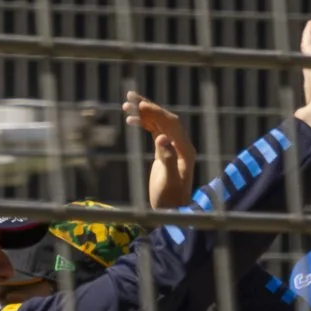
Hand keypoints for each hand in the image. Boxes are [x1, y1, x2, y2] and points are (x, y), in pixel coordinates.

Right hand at [123, 91, 195, 212]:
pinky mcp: (164, 152)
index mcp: (185, 150)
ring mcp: (173, 148)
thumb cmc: (170, 200)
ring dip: (143, 113)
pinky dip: (143, 124)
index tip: (140, 105)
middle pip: (165, 120)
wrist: (171, 213)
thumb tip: (161, 138)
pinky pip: (154, 131)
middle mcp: (181, 146)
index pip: (172, 124)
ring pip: (158, 124)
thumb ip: (167, 159)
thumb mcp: (168, 181)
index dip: (157, 113)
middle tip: (130, 97)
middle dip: (148, 107)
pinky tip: (130, 120)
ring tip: (125, 104)